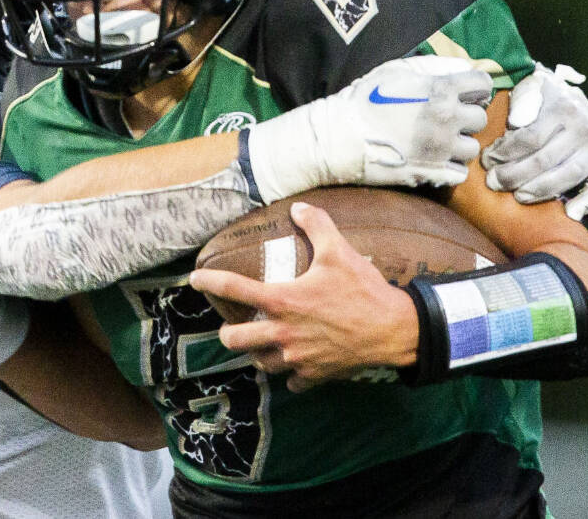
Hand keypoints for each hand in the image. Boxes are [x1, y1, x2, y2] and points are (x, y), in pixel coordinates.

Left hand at [189, 202, 419, 391]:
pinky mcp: (314, 375)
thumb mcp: (339, 250)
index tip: (194, 280)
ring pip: (260, 363)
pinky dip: (290, 373)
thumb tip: (298, 206)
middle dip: (229, 333)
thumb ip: (317, 225)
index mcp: (282, 301)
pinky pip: (291, 381)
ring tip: (262, 343)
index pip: (234, 288)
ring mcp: (296, 358)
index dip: (209, 282)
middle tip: (233, 325)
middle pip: (234, 340)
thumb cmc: (363, 290)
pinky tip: (296, 364)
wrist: (393, 330)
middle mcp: (282, 333)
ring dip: (258, 353)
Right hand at [246, 55, 492, 201]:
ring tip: (439, 142)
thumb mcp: (397, 70)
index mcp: (440, 90)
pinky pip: (459, 173)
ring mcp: (442, 149)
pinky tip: (435, 160)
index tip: (462, 94)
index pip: (482, 84)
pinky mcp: (432, 173)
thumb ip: (434, 65)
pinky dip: (451, 168)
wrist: (340, 136)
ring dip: (459, 144)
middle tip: (446, 119)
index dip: (473, 88)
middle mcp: (447, 119)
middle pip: (480, 118)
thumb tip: (463, 66)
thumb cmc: (365, 99)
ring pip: (472, 148)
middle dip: (466, 117)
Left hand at [480, 63, 587, 219]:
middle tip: (493, 182)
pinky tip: (570, 211)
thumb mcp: (532, 86)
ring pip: (568, 176)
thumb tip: (517, 122)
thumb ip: (524, 98)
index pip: (531, 137)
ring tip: (518, 196)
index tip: (487, 160)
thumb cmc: (544, 96)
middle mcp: (583, 128)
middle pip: (545, 160)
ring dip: (540, 190)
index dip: (505, 152)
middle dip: (514, 175)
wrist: (574, 99)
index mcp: (564, 108)